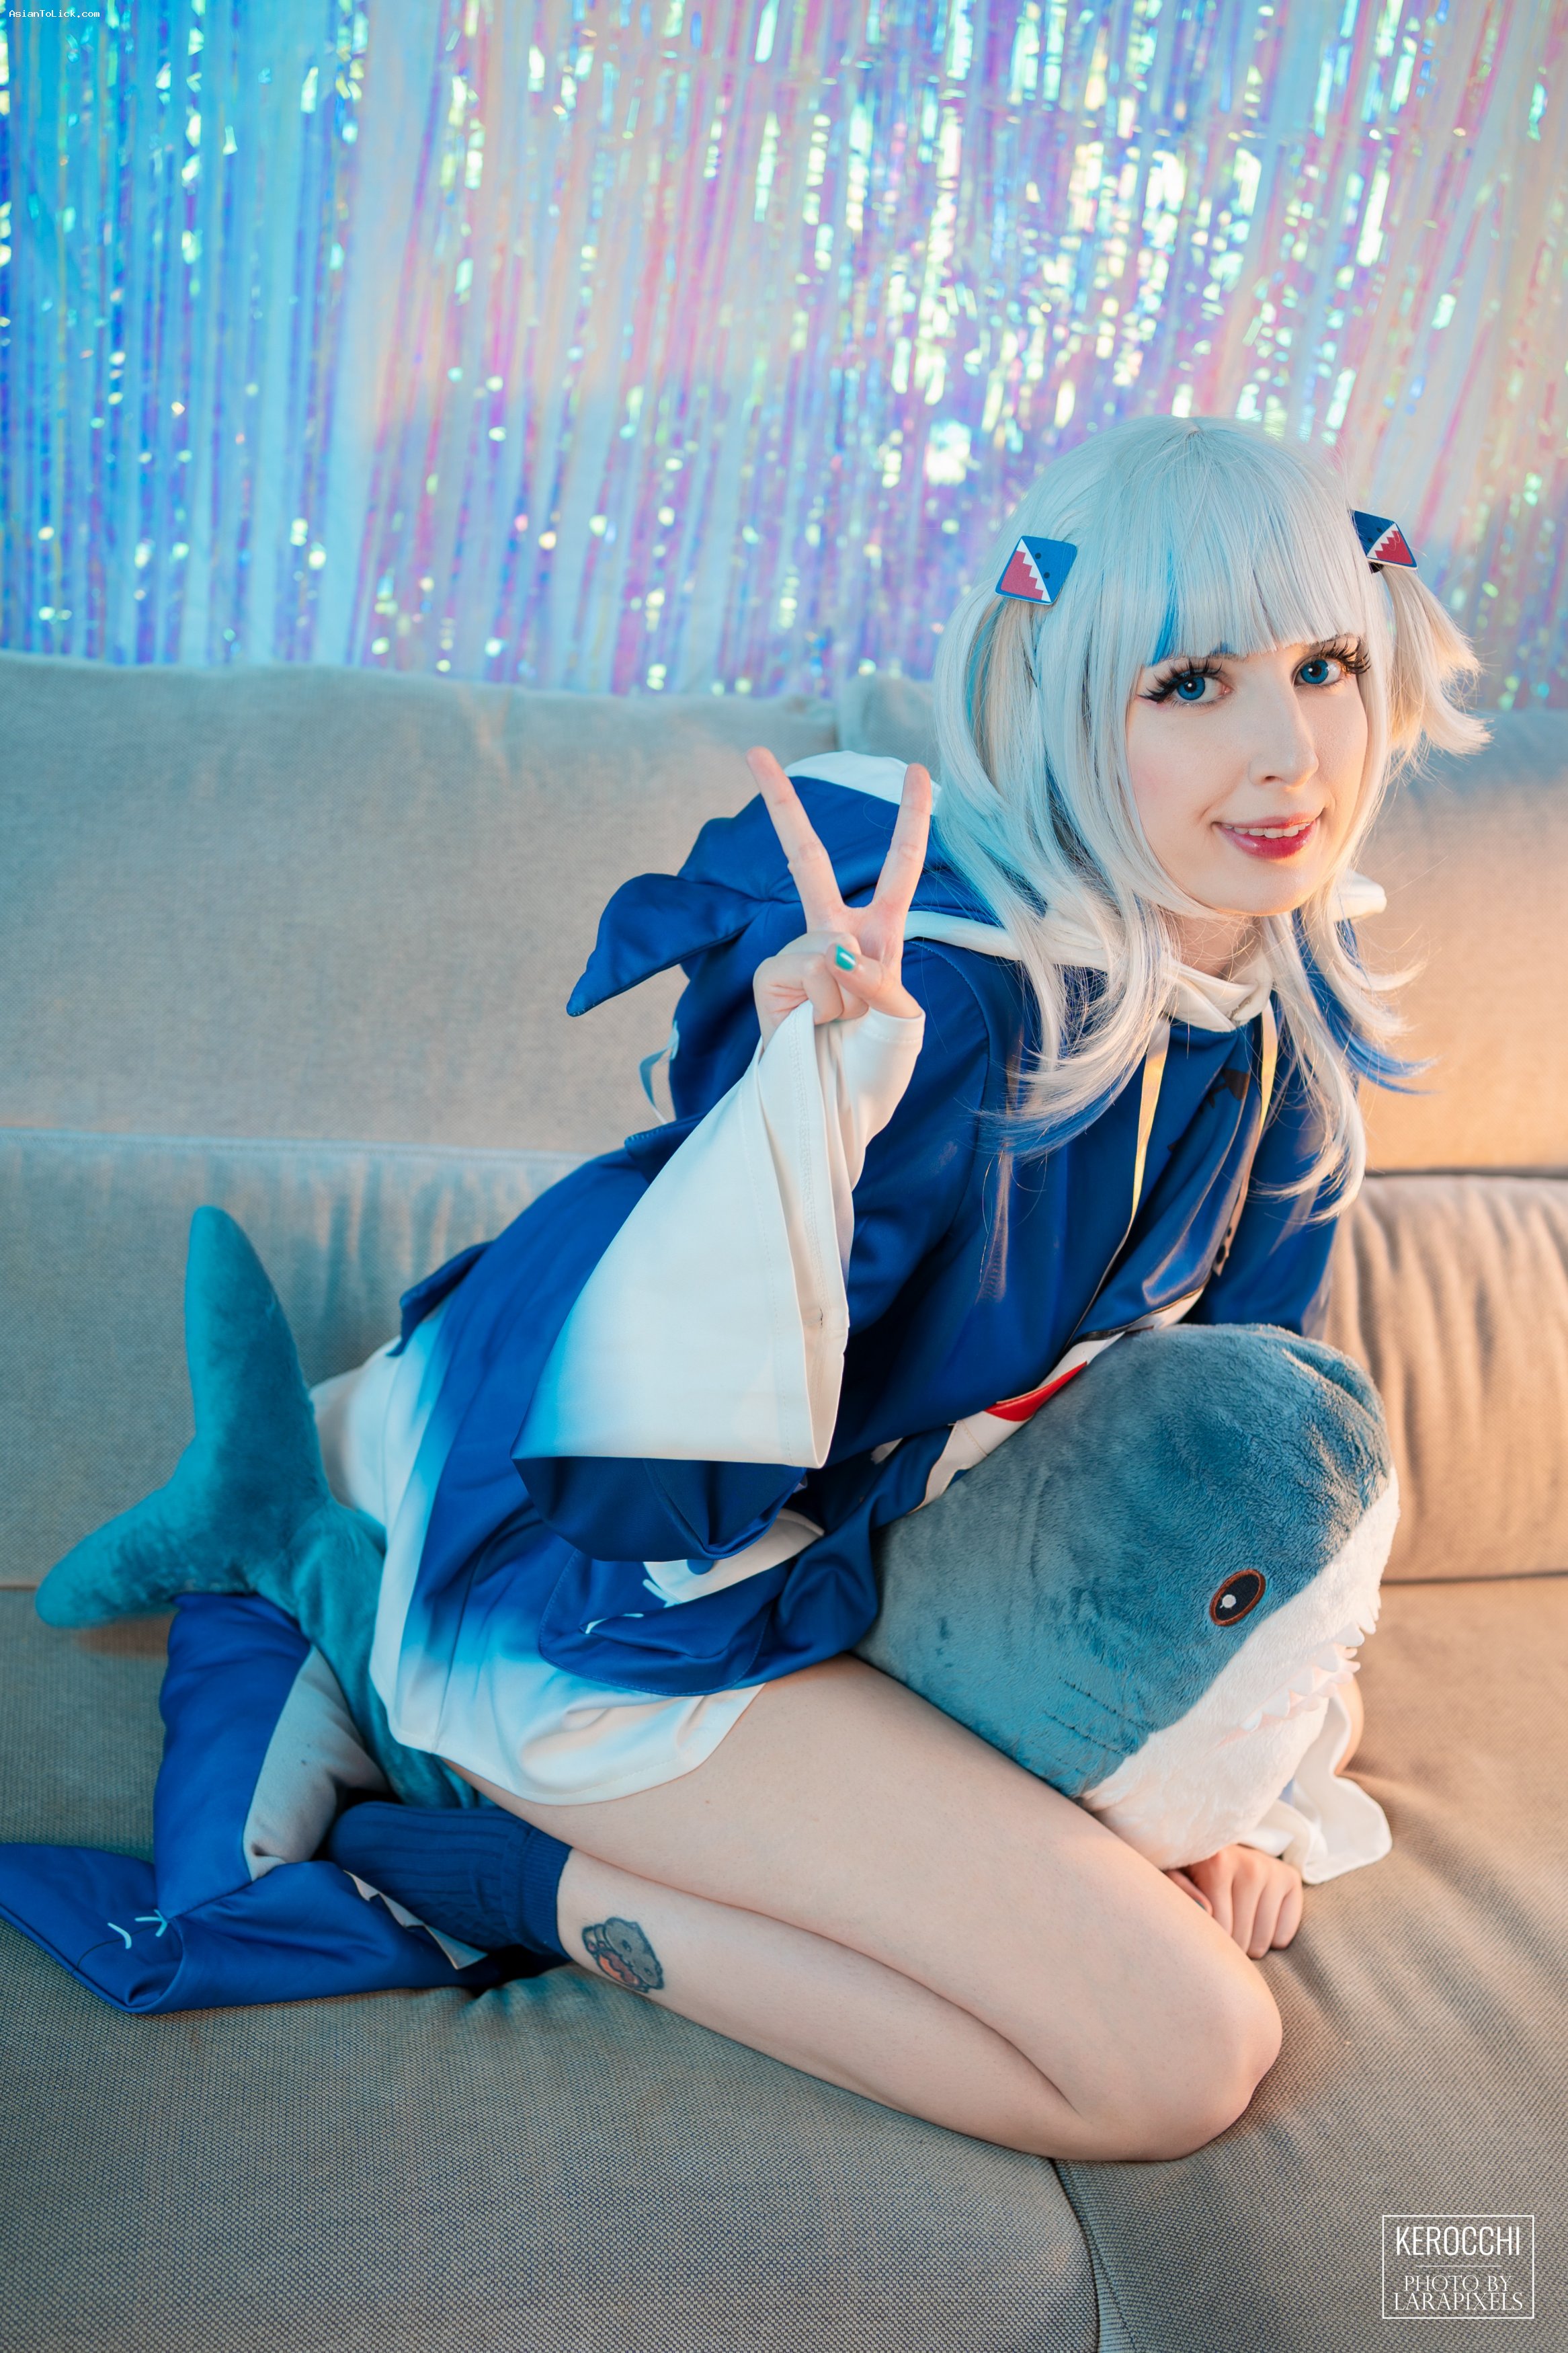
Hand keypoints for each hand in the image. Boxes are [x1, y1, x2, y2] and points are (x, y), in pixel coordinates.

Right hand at [744, 746, 931, 1047]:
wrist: (833, 1110)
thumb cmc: (873, 1069)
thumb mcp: (903, 1025)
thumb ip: (880, 981)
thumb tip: (834, 951)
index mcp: (880, 936)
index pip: (900, 866)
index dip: (912, 817)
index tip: (919, 769)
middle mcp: (835, 935)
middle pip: (807, 858)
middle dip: (780, 803)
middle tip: (753, 751)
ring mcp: (799, 954)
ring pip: (829, 947)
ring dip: (847, 998)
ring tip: (841, 1027)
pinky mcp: (771, 977)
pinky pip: (806, 970)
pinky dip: (822, 1004)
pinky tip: (813, 1027)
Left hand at [1164, 1845, 1303, 1957]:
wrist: (1217, 1848)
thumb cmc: (1189, 1871)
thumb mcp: (1174, 1878)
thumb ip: (1180, 1893)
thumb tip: (1204, 1910)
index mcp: (1217, 1864)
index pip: (1221, 1930)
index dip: (1210, 1942)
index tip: (1201, 1933)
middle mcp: (1251, 1865)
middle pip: (1243, 1939)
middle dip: (1229, 1946)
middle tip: (1218, 1929)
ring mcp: (1273, 1872)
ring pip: (1264, 1942)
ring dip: (1248, 1945)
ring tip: (1234, 1925)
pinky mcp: (1290, 1879)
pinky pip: (1284, 1936)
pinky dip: (1271, 1939)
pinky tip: (1255, 1920)